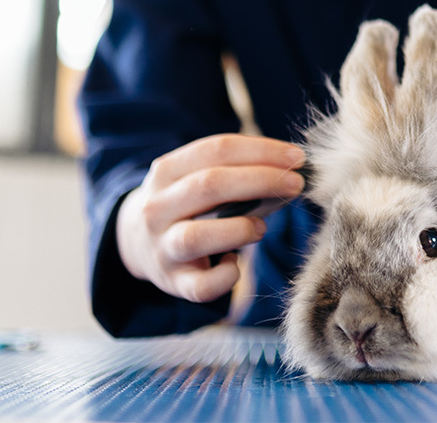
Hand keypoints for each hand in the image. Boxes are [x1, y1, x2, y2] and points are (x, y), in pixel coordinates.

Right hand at [116, 133, 304, 303]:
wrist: (139, 243)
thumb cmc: (188, 205)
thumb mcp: (197, 178)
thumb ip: (234, 171)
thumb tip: (291, 171)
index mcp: (166, 171)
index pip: (217, 150)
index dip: (262, 150)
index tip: (297, 157)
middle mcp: (158, 207)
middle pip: (210, 185)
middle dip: (261, 180)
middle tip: (296, 184)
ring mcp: (162, 247)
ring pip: (196, 237)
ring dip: (239, 229)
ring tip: (262, 227)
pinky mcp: (173, 282)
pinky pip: (201, 286)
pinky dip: (226, 277)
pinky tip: (237, 265)